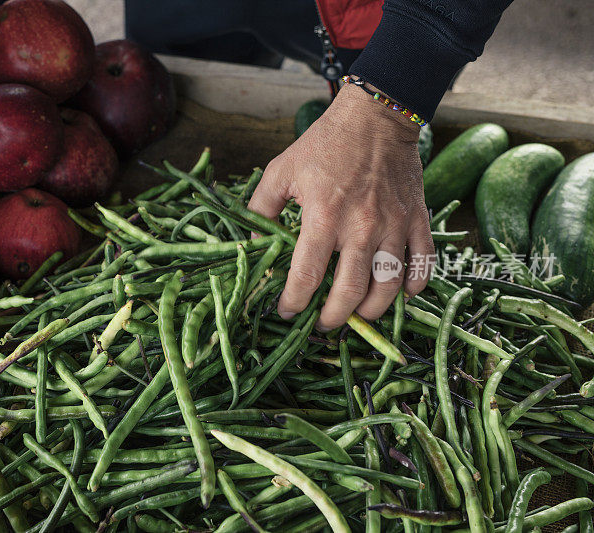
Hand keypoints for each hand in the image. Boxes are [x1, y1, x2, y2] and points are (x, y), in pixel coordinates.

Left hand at [248, 83, 433, 328]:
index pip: (306, 275)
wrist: (375, 116)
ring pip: (388, 286)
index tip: (286, 311)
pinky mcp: (417, 220)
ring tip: (357, 317)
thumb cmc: (323, 144)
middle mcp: (361, 226)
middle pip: (349, 292)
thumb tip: (253, 246)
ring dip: (371, 311)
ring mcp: (393, 225)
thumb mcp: (280, 171)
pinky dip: (414, 286)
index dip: (294, 301)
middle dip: (332, 318)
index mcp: (323, 215)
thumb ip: (261, 209)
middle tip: (322, 324)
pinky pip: (422, 264)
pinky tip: (400, 294)